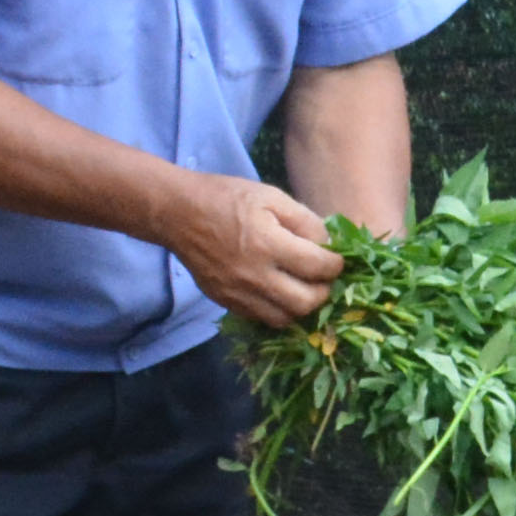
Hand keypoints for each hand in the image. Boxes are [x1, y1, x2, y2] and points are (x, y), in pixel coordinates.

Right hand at [164, 171, 348, 326]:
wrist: (178, 214)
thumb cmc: (227, 198)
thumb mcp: (270, 196)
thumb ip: (304, 220)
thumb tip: (327, 244)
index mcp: (268, 244)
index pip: (318, 268)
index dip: (336, 265)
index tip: (337, 259)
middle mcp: (254, 275)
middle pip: (305, 303)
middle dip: (324, 292)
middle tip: (324, 278)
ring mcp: (238, 293)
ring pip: (284, 319)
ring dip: (302, 307)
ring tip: (304, 288)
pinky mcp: (226, 301)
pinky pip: (261, 318)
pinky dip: (278, 311)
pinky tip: (281, 293)